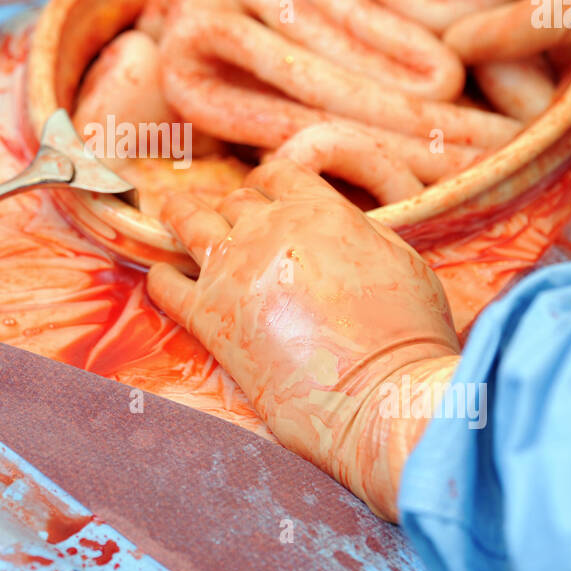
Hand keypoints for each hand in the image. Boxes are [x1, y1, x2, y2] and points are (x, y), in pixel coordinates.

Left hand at [146, 160, 458, 519]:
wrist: (382, 396)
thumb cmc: (410, 336)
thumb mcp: (401, 259)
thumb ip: (360, 232)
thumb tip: (341, 227)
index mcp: (319, 210)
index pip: (278, 174)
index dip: (268, 183)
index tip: (262, 194)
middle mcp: (268, 230)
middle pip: (235, 200)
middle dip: (232, 208)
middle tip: (227, 220)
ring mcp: (232, 271)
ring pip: (188, 222)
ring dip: (181, 216)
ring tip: (172, 215)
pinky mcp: (208, 318)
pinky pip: (165, 285)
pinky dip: (161, 277)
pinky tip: (161, 276)